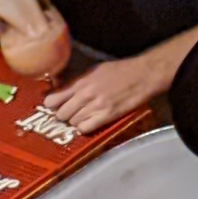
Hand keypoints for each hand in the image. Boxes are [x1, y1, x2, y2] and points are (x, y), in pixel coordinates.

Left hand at [41, 49, 169, 131]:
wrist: (145, 74)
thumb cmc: (122, 70)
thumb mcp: (96, 70)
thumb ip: (78, 81)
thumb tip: (61, 88)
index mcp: (81, 82)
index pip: (52, 100)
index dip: (52, 105)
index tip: (56, 106)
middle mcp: (85, 95)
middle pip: (61, 114)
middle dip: (64, 115)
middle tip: (72, 113)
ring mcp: (96, 106)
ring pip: (72, 123)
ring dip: (77, 121)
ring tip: (85, 117)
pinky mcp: (108, 115)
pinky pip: (85, 129)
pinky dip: (85, 127)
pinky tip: (92, 122)